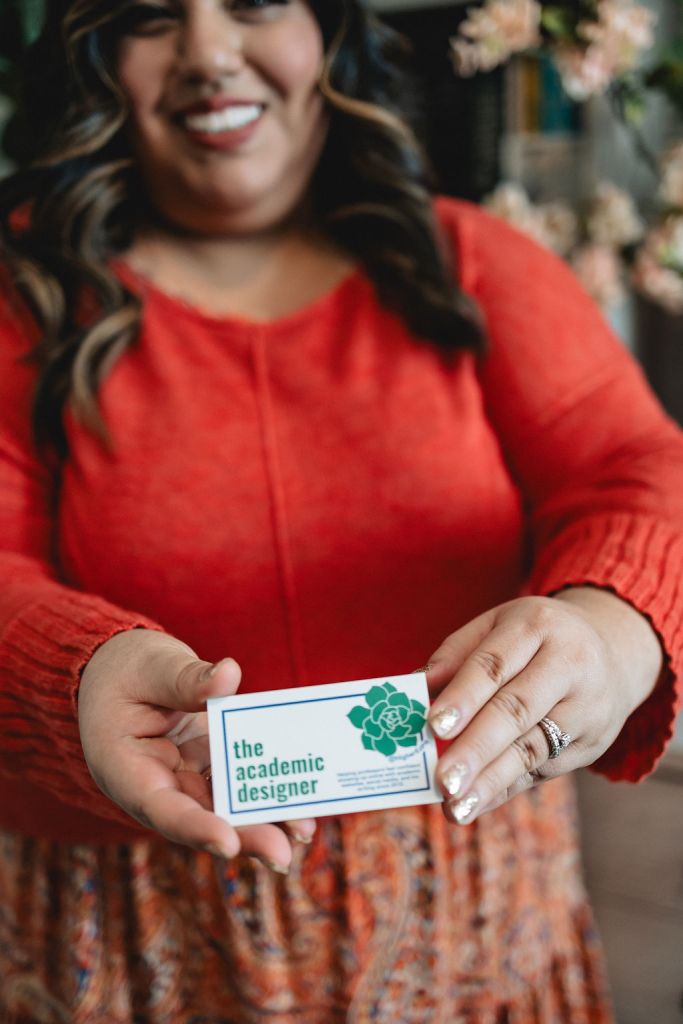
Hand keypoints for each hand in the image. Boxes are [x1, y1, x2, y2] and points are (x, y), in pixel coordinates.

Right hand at [78, 630, 314, 871]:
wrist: (119, 671)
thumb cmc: (126, 669)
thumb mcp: (150, 666)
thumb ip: (185, 677)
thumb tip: (229, 676)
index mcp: (125, 769)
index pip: (159, 808)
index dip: (194, 828)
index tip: (228, 842)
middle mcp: (155, 786)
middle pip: (200, 818)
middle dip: (243, 836)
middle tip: (282, 853)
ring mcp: (184, 779)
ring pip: (224, 808)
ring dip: (263, 821)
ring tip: (303, 830)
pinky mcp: (208, 766)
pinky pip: (238, 783)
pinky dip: (266, 790)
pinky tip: (301, 797)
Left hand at [425, 589, 662, 824]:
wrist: (613, 651)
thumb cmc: (536, 638)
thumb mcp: (498, 626)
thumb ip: (455, 654)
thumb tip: (415, 687)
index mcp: (536, 626)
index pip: (495, 663)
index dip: (464, 695)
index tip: (432, 724)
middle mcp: (569, 664)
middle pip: (517, 710)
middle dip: (477, 748)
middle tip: (443, 778)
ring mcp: (587, 707)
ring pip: (533, 748)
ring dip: (490, 781)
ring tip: (454, 806)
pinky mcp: (593, 744)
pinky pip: (542, 770)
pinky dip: (504, 789)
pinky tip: (473, 805)